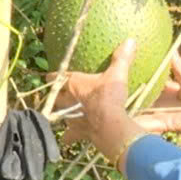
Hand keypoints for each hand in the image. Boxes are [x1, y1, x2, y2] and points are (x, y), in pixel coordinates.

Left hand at [47, 39, 147, 167]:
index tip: (50, 76)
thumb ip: (121, 58)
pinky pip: (69, 135)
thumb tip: (130, 40)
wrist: (109, 124)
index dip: (53, 77)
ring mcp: (70, 117)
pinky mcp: (76, 132)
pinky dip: (68, 136)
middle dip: (55, 96)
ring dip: (60, 113)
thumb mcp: (117, 74)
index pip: (57, 78)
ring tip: (63, 113)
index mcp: (74, 84)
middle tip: (57, 95)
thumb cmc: (109, 96)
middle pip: (55, 97)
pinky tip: (68, 138)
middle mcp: (67, 100)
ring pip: (59, 115)